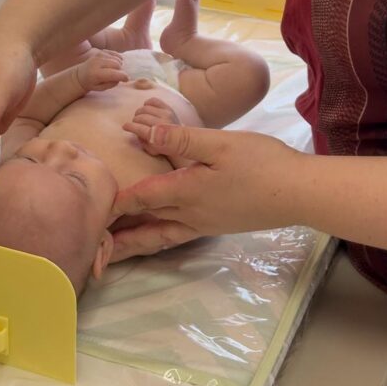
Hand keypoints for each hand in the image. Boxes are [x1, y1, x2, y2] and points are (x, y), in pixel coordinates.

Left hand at [75, 50, 128, 91]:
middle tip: (118, 76)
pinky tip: (114, 64)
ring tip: (114, 71)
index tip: (126, 79)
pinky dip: (117, 58)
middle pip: (117, 64)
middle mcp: (97, 63)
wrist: (80, 75)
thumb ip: (111, 83)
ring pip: (117, 59)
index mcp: (96, 74)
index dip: (123, 76)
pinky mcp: (100, 51)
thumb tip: (121, 77)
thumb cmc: (91, 84)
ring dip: (119, 65)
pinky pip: (114, 53)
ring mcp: (99, 55)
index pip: (113, 74)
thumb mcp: (100, 88)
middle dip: (120, 71)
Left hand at [109, 124, 302, 260]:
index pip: (142, 197)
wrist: (299, 193)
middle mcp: (191, 214)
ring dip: (135, 243)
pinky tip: (155, 234)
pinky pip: (176, 234)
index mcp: (188, 192)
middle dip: (117, 237)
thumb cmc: (262, 163)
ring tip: (114, 252)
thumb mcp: (221, 144)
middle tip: (91, 248)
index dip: (114, 201)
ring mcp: (205, 223)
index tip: (88, 207)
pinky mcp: (216, 223)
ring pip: (160, 236)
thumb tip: (146, 133)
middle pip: (145, 227)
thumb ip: (182, 140)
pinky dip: (158, 237)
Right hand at [123, 98, 181, 154]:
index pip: (139, 129)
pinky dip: (147, 103)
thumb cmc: (163, 146)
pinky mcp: (168, 107)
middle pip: (141, 117)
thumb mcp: (152, 150)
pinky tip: (146, 109)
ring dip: (139, 113)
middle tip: (134, 124)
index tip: (124, 126)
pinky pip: (153, 100)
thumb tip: (137, 132)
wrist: (180, 139)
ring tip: (140, 118)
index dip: (129, 127)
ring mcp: (166, 113)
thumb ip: (143, 142)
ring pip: (145, 108)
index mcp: (158, 136)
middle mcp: (163, 122)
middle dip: (134, 121)